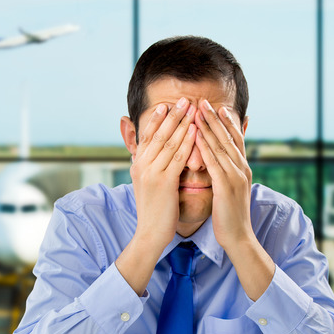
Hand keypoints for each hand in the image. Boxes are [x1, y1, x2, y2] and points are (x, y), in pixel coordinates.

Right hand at [130, 98, 197, 254]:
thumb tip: (146, 153)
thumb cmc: (153, 210)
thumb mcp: (145, 184)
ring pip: (168, 142)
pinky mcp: (164, 182)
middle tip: (184, 99)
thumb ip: (147, 166)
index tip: (167, 105)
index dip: (157, 119)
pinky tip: (196, 130)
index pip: (147, 136)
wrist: (150, 233)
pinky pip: (178, 157)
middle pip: (158, 134)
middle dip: (172, 115)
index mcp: (137, 164)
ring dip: (182, 123)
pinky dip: (187, 142)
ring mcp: (151, 173)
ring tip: (193, 108)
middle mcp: (141, 165)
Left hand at [194, 100, 253, 250]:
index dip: (225, 122)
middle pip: (228, 137)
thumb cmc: (229, 216)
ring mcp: (236, 177)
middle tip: (203, 101)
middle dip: (215, 118)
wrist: (238, 238)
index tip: (215, 106)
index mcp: (242, 169)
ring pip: (221, 146)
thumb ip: (226, 174)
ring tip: (197, 111)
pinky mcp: (227, 187)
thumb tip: (219, 163)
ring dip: (209, 127)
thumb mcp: (229, 190)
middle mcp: (241, 169)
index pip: (234, 139)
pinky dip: (206, 147)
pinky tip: (197, 136)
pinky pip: (215, 163)